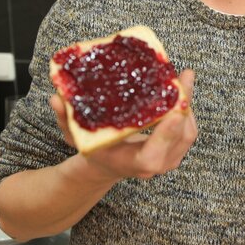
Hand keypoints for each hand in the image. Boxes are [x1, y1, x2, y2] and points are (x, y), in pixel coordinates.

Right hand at [50, 69, 197, 182]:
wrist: (107, 165)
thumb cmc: (93, 150)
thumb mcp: (75, 136)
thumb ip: (66, 119)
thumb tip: (56, 98)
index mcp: (133, 163)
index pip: (154, 155)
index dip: (167, 133)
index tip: (175, 109)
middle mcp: (155, 164)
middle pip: (180, 138)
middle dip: (184, 106)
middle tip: (183, 79)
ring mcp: (169, 159)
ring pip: (188, 132)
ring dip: (188, 104)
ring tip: (184, 79)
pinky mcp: (176, 150)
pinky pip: (188, 130)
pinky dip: (187, 109)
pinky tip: (182, 89)